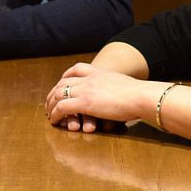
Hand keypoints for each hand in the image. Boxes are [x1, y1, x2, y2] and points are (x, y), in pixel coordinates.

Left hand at [44, 62, 158, 132]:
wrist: (141, 96)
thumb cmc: (139, 94)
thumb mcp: (125, 84)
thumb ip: (118, 87)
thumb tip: (124, 93)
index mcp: (99, 72)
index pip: (76, 69)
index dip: (65, 77)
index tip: (61, 84)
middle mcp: (89, 79)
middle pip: (63, 82)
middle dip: (53, 93)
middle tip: (50, 103)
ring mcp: (85, 90)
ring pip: (58, 94)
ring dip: (50, 105)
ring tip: (49, 114)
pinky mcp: (84, 103)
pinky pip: (62, 107)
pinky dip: (55, 114)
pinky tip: (54, 121)